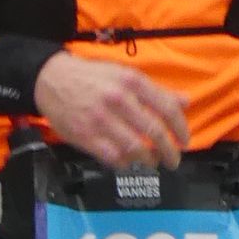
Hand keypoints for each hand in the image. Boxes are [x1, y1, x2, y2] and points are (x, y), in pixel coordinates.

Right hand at [34, 51, 188, 170]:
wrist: (52, 80)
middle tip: (173, 160)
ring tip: (152, 162)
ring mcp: (101, 119)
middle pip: (154, 132)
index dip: (180, 128)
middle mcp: (118, 99)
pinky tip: (129, 161)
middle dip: (169, 151)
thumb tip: (186, 101)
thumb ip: (156, 91)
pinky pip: (113, 157)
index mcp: (131, 82)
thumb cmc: (93, 78)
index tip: (185, 141)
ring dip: (148, 160)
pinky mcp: (86, 136)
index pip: (166, 108)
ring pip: (135, 148)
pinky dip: (126, 163)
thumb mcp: (125, 75)